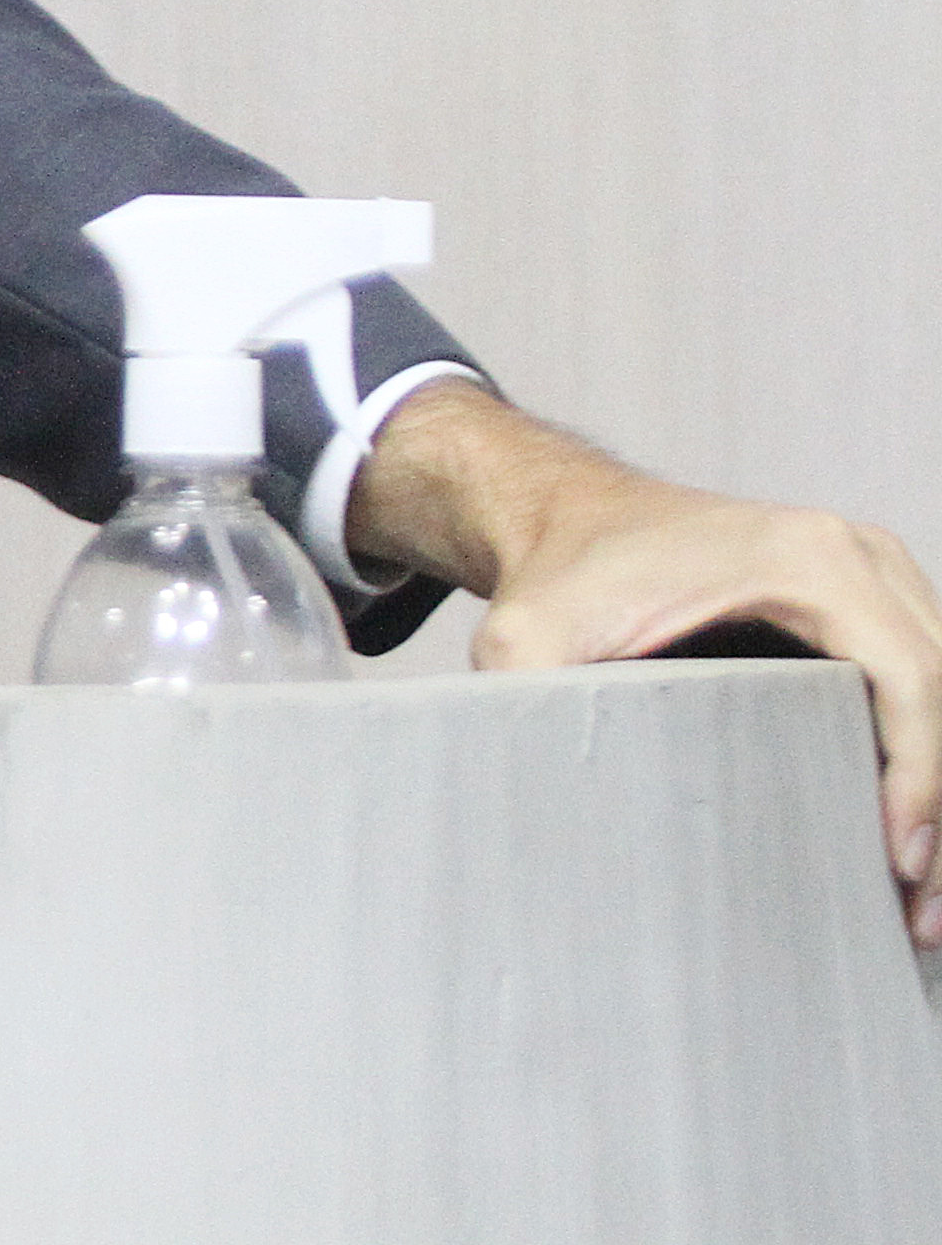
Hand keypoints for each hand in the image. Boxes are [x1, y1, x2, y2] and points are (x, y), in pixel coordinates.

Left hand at [352, 378, 941, 946]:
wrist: (566, 514)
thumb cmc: (558, 574)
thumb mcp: (526, 634)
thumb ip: (528, 697)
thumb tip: (544, 804)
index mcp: (808, 557)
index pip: (908, 678)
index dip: (920, 777)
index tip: (899, 863)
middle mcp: (859, 555)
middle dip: (937, 808)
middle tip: (918, 914)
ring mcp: (875, 575)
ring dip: (937, 791)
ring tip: (916, 897)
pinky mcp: (870, 603)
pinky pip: (921, 685)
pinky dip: (924, 757)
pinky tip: (904, 837)